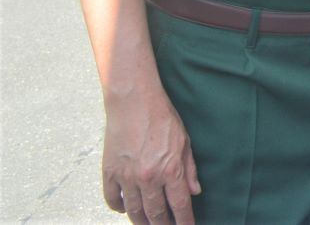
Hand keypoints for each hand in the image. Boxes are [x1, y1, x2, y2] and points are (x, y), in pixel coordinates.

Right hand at [101, 84, 199, 224]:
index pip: (180, 205)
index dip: (184, 221)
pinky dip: (118, 207)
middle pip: (155, 213)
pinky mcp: (109, 172)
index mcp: (170, 170)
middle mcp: (148, 177)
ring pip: (133, 211)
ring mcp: (127, 176)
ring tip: (147, 224)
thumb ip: (189, 169)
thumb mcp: (184, 141)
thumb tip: (194, 191)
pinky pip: (112, 199)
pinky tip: (125, 208)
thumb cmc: (162, 118)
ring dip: (141, 221)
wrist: (134, 102)